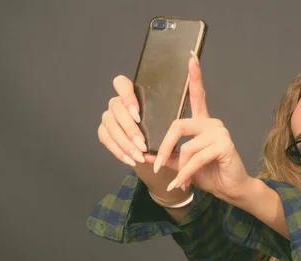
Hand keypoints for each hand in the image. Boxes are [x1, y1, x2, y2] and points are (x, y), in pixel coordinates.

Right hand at [98, 70, 182, 201]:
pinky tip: (131, 159)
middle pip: (115, 108)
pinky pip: (106, 140)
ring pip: (110, 126)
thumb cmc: (178, 130)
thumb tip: (194, 60)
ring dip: (124, 143)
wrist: (166, 154)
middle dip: (129, 128)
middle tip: (143, 144)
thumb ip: (193, 90)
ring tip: (140, 156)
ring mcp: (110, 117)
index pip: (120, 83)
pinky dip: (118, 151)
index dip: (126, 96)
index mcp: (134, 93)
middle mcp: (119, 102)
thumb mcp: (190, 113)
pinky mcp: (106, 133)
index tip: (138, 113)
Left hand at [153, 54, 251, 201]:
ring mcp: (220, 132)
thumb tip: (143, 155)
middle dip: (164, 147)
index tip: (191, 58)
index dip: (194, 77)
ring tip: (179, 182)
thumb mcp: (183, 165)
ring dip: (179, 168)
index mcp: (202, 123)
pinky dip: (186, 174)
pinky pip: (195, 158)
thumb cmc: (209, 174)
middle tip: (156, 166)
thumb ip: (166, 156)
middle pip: (178, 125)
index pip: (198, 96)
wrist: (230, 189)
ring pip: (186, 147)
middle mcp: (212, 123)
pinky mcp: (224, 145)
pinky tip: (182, 184)